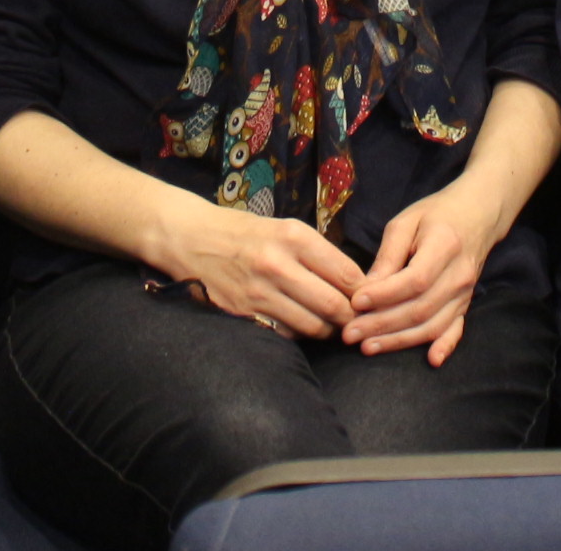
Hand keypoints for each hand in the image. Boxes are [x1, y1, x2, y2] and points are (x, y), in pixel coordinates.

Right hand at [153, 201, 365, 339]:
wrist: (192, 239)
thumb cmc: (245, 233)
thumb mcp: (284, 228)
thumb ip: (318, 254)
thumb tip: (354, 284)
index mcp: (293, 237)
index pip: (347, 274)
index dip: (364, 292)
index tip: (369, 298)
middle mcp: (277, 264)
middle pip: (334, 305)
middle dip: (351, 317)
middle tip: (357, 320)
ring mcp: (259, 292)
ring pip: (313, 325)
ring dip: (328, 330)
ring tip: (333, 326)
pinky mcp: (244, 313)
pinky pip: (286, 333)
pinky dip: (299, 333)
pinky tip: (301, 325)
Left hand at [346, 184, 495, 361]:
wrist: (478, 215)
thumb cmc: (436, 214)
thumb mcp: (406, 222)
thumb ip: (388, 255)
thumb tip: (366, 288)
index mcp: (444, 246)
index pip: (413, 280)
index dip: (384, 296)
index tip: (356, 303)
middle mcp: (459, 274)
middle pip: (420, 308)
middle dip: (382, 325)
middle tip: (350, 334)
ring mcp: (465, 292)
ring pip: (432, 325)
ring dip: (399, 341)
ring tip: (368, 348)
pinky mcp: (466, 303)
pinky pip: (456, 329)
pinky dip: (445, 346)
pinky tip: (431, 361)